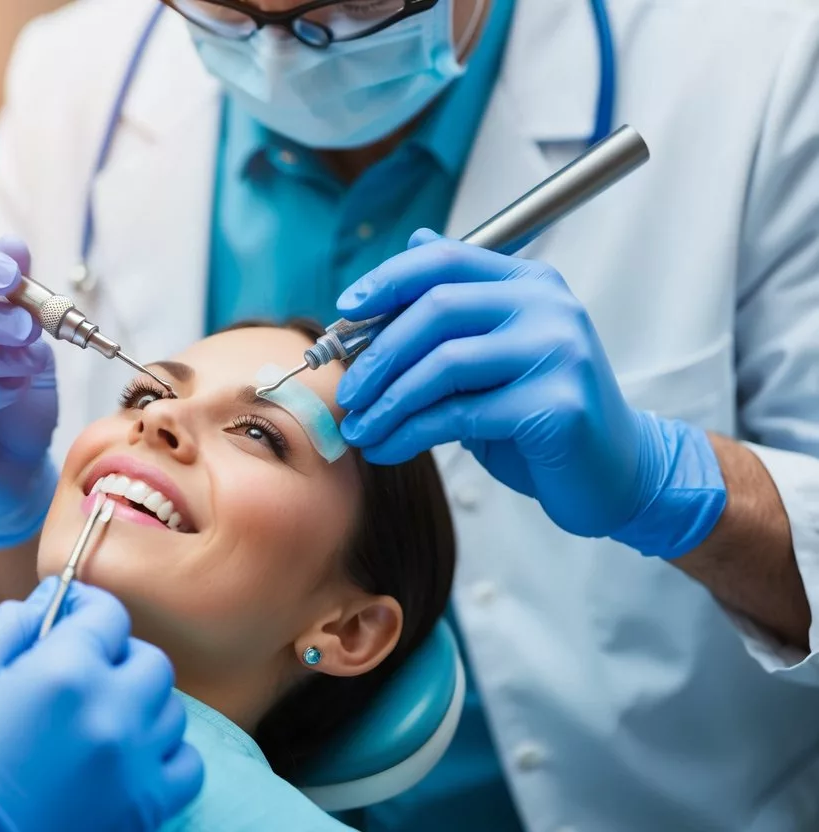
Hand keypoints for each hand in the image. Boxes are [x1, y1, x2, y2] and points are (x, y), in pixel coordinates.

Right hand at [0, 580, 204, 831]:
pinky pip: (187, 766)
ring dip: (140, 705)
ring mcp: (133, 765)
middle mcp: (111, 712)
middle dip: (116, 657)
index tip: (71, 616)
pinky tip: (127, 758)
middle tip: (81, 673)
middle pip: (149, 660)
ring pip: (170, 710)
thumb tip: (50, 598)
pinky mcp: (143, 812)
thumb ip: (10, 625)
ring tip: (99, 719)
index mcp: (64, 671)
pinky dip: (165, 756)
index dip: (86, 607)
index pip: (107, 613)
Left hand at [335, 230, 726, 558]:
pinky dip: (409, 433)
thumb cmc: (539, 414)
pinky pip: (459, 414)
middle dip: (376, 354)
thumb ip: (455, 308)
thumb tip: (413, 238)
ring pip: (442, 364)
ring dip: (387, 401)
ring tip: (360, 430)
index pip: (445, 259)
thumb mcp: (492, 354)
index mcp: (529, 283)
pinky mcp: (555, 405)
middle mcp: (548, 307)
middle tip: (347, 393)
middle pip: (436, 309)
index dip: (386, 281)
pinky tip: (388, 448)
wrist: (613, 474)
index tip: (344, 312)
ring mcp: (557, 352)